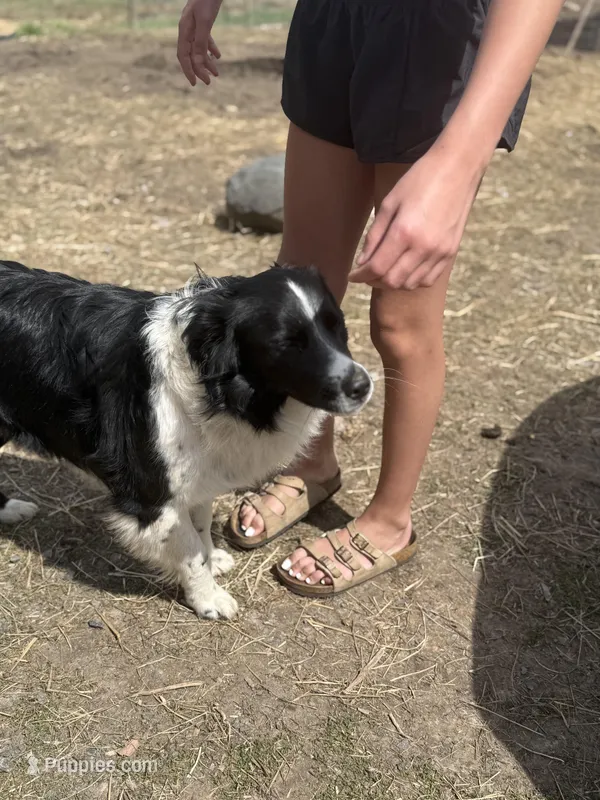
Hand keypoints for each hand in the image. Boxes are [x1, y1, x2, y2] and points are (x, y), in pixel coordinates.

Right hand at [177, 0, 222, 85]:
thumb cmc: (207, 0)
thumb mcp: (204, 22)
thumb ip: (200, 42)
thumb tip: (197, 63)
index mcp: (184, 30)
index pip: (183, 56)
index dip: (188, 70)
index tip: (195, 83)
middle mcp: (187, 29)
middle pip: (191, 55)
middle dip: (199, 69)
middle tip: (209, 82)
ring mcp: (194, 26)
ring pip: (199, 49)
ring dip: (207, 62)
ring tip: (217, 73)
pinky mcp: (203, 22)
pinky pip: (205, 40)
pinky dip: (211, 49)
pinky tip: (218, 56)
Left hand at [350, 147, 483, 290]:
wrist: (458, 168)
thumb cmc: (420, 180)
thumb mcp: (390, 202)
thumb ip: (374, 235)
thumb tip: (362, 261)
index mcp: (404, 232)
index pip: (377, 267)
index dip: (360, 275)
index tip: (353, 275)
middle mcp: (423, 247)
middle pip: (392, 281)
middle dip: (374, 280)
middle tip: (367, 272)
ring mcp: (439, 252)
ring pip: (410, 284)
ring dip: (393, 282)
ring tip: (385, 270)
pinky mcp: (450, 252)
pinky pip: (428, 279)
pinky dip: (413, 280)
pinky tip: (405, 269)